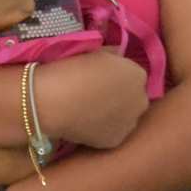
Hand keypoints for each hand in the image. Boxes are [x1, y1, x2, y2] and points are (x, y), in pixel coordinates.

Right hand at [31, 51, 149, 149]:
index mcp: (137, 73)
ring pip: (124, 116)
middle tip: (94, 93)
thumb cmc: (67, 69)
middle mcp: (141, 99)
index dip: (115, 75)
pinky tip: (84, 123)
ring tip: (87, 110)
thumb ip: (111, 54)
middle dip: (119, 95)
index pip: (132, 74)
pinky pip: (111, 132)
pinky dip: (101, 129)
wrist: (49, 100)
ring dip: (113, 113)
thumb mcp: (92, 50)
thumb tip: (115, 57)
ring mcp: (130, 123)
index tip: (98, 76)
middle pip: (133, 96)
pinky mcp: (116, 140)